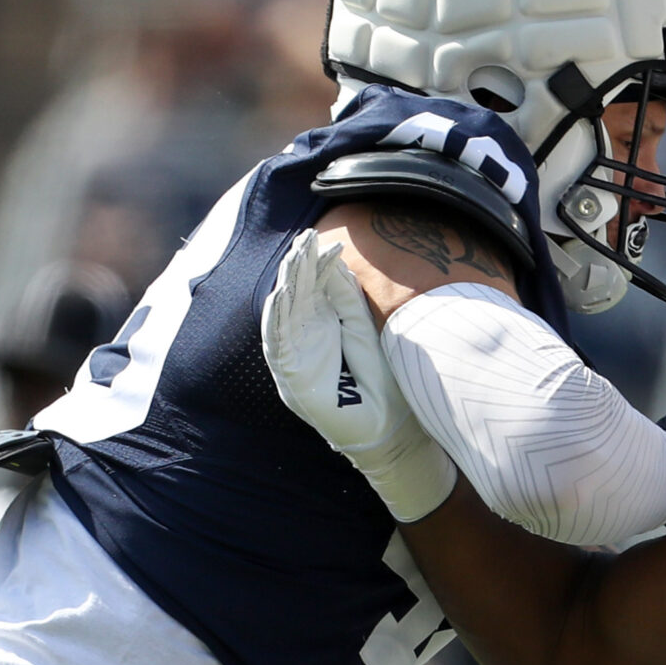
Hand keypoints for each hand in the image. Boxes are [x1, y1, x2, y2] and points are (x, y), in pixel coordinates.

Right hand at [261, 228, 456, 522]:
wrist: (388, 426)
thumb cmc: (380, 380)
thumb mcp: (364, 328)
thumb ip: (347, 298)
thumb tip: (336, 262)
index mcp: (322, 325)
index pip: (312, 287)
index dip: (314, 264)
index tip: (322, 240)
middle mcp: (305, 338)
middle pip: (295, 295)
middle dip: (298, 266)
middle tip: (305, 238)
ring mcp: (295, 357)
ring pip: (283, 313)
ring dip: (286, 285)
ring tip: (294, 258)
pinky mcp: (290, 377)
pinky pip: (277, 343)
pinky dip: (277, 318)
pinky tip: (281, 295)